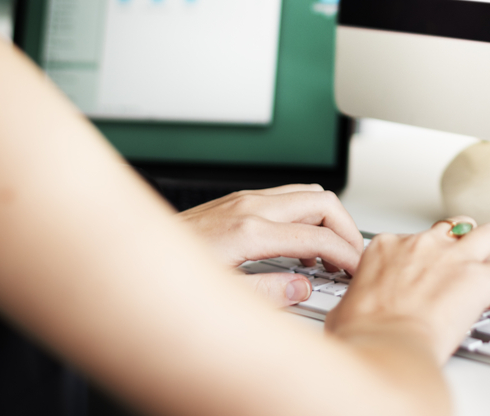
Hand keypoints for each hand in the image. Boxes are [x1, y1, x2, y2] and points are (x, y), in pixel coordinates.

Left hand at [179, 184, 364, 306]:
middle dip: (346, 227)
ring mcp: (243, 200)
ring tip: (331, 251)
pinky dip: (305, 215)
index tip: (356, 270)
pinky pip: (285, 197)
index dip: (345, 254)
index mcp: (250, 232)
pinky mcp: (236, 201)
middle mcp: (249, 207)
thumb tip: (301, 289)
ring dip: (327, 218)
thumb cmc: (167, 277)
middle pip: (321, 201)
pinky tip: (300, 243)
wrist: (134, 257)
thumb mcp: (222, 296)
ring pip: (305, 193)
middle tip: (353, 255)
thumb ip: (269, 294)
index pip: (318, 236)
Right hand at [325, 216, 489, 363]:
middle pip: (455, 227)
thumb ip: (353, 303)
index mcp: (387, 247)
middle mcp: (422, 244)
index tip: (431, 284)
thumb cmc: (363, 336)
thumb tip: (347, 316)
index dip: (429, 262)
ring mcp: (453, 257)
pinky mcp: (479, 278)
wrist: (384, 347)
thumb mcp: (342, 310)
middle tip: (467, 272)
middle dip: (466, 246)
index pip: (414, 240)